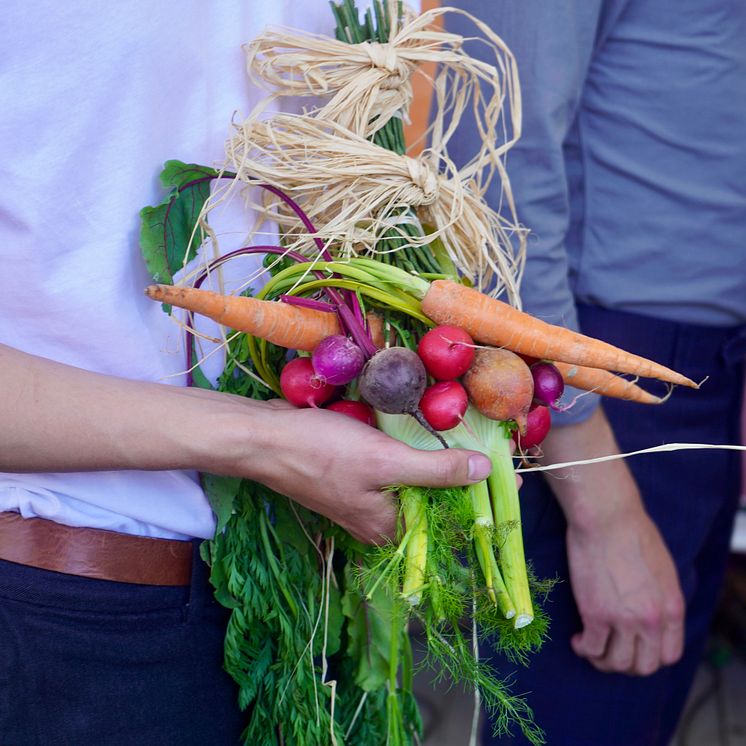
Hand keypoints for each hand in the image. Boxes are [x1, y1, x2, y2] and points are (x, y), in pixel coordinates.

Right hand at [214, 400, 493, 543]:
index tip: (510, 477)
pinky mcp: (354, 473)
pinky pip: (394, 466)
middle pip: (432, 500)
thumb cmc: (321, 453)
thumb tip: (485, 472)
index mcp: (387, 527)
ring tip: (471, 438)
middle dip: (461, 475)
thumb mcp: (385, 461)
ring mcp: (364, 495)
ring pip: (414, 481)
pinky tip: (428, 432)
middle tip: (493, 449)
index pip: (447, 520)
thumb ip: (436, 469)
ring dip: (438, 460)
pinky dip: (412, 451)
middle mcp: (377, 518)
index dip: (479, 498)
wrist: (263, 436)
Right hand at [566, 501, 684, 674]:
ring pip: (616, 663)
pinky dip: (584, 649)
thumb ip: (660, 597)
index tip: (633, 648)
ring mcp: (624, 620)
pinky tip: (578, 639)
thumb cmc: (631, 531)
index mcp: (672, 608)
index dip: (649, 656)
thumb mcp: (662, 569)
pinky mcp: (595, 614)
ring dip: (603, 661)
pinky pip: (592, 648)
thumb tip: (651, 613)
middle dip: (626, 664)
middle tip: (610, 650)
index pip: (669, 655)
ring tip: (591, 646)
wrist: (606, 517)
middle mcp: (652, 620)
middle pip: (643, 666)